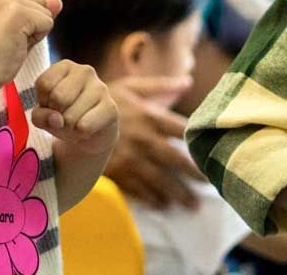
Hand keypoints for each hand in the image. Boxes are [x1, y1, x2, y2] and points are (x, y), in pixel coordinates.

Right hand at [0, 0, 61, 92]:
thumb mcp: (15, 27)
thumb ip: (35, 10)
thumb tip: (58, 1)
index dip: (24, 17)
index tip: (2, 31)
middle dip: (31, 22)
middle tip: (8, 38)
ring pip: (45, 10)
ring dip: (35, 30)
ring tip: (11, 41)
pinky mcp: (17, 11)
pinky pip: (47, 22)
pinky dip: (38, 38)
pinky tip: (17, 44)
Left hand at [32, 60, 118, 155]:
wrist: (88, 133)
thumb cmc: (61, 115)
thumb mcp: (42, 114)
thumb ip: (40, 116)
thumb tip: (57, 120)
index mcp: (65, 66)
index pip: (44, 83)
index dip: (42, 101)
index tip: (50, 104)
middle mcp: (85, 71)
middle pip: (57, 97)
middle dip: (55, 115)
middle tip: (62, 116)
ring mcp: (101, 88)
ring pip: (70, 116)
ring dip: (67, 127)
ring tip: (74, 123)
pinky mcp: (111, 108)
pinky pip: (84, 126)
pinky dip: (79, 133)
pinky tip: (85, 128)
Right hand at [103, 75, 205, 209]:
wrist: (69, 114)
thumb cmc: (105, 99)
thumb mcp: (130, 87)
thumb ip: (159, 86)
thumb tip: (188, 81)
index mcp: (149, 116)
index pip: (182, 130)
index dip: (200, 141)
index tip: (217, 152)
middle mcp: (142, 138)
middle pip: (175, 159)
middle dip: (195, 174)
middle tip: (213, 184)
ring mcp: (129, 156)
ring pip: (159, 179)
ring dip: (178, 193)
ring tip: (193, 204)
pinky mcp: (116, 170)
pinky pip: (138, 188)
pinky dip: (152, 198)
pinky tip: (164, 205)